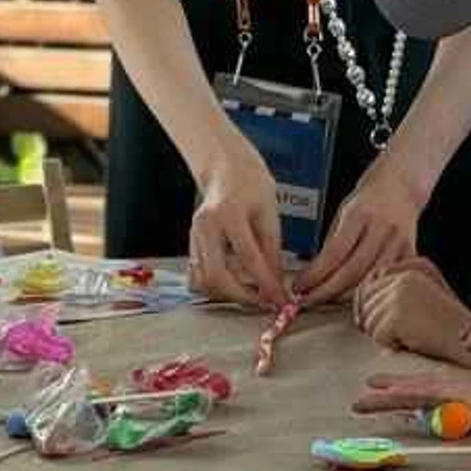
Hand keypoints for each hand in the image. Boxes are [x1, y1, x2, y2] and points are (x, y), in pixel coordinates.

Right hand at [188, 130, 286, 308]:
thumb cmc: (250, 184)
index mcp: (228, 213)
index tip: (280, 299)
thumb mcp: (269, 213)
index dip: (266, 284)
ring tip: (252, 294)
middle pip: (216, 276)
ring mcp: (194, 235)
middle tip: (264, 301)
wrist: (226, 168)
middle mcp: (205, 226)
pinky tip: (236, 283)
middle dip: (241, 296)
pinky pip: (200, 273)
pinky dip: (218, 285)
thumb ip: (272, 250)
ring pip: (204, 280)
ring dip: (228, 294)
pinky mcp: (191, 242)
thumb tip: (277, 283)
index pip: (249, 259)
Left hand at [292, 150, 425, 306]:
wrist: (400, 187)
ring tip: (327, 301)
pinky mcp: (411, 254)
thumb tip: (313, 276)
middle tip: (307, 300)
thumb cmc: (368, 201)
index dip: (315, 274)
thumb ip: (333, 243)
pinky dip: (370, 292)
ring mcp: (399, 243)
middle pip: (353, 271)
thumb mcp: (344, 213)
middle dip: (326, 291)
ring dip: (346, 296)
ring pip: (371, 280)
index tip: (299, 286)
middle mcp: (381, 229)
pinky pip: (388, 281)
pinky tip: (354, 299)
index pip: (335, 252)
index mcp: (360, 215)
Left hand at [352, 364, 470, 432]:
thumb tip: (442, 426)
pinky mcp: (452, 392)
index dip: (397, 393)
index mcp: (451, 391)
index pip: (418, 392)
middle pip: (407, 389)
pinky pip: (422, 393)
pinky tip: (388, 395)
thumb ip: (459, 421)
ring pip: (409, 390)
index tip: (378, 394)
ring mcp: (448, 386)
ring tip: (362, 400)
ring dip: (385, 396)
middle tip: (358, 401)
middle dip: (382, 394)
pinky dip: (403, 394)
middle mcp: (446, 385)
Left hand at [353, 258, 470, 359]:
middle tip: (395, 334)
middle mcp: (406, 275)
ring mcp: (401, 294)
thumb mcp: (425, 297)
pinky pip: (377, 335)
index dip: (369, 303)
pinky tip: (412, 343)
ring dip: (383, 335)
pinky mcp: (397, 315)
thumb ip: (397, 289)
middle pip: (364, 299)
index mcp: (414, 266)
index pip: (371, 281)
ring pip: (368, 319)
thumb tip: (358, 297)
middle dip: (372, 320)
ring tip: (410, 337)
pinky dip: (391, 345)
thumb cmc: (452, 328)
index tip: (375, 319)